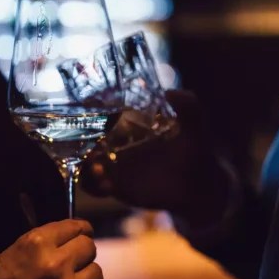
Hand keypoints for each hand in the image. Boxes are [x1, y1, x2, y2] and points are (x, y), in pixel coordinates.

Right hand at [0, 219, 102, 278]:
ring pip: (96, 273)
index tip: (81, 234)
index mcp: (37, 244)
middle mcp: (57, 265)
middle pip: (89, 248)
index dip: (80, 230)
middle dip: (82, 252)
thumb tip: (64, 236)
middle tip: (74, 261)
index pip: (76, 227)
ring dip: (84, 276)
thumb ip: (40, 243)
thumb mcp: (9, 254)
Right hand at [82, 90, 236, 230]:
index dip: (92, 112)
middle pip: (87, 137)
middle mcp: (118, 143)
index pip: (104, 114)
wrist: (199, 186)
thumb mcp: (194, 126)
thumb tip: (170, 91)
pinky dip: (92, 185)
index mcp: (132, 125)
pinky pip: (93, 186)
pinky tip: (106, 186)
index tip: (90, 112)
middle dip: (80, 139)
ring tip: (98, 167)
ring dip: (84, 164)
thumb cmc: (195, 152)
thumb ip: (188, 106)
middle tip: (90, 144)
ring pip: (85, 161)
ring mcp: (114, 165)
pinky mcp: (115, 187)